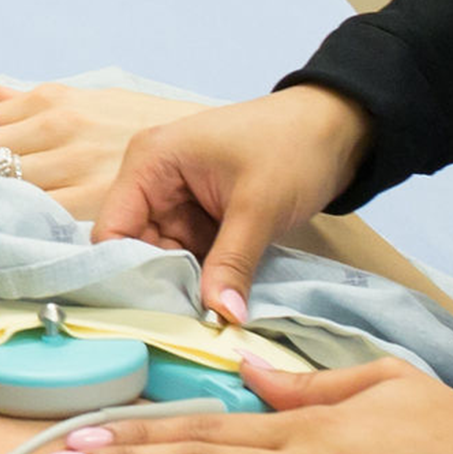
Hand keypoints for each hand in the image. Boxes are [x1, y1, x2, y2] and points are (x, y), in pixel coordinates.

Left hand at [0, 83, 206, 218]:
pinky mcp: (96, 209)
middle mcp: (67, 135)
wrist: (206, 149)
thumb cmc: (149, 125)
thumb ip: (38, 101)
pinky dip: (23, 228)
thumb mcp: (95, 99)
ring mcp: (80, 173)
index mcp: (61, 105)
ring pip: (16, 191)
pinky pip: (49, 222)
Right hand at [92, 84, 372, 322]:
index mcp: (150, 163)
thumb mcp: (260, 207)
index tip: (152, 316)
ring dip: (185, 289)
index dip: (126, 274)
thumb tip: (222, 317)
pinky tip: (217, 305)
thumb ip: (232, 263)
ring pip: (165, 261)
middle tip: (187, 325)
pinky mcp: (202, 218)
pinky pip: (191, 259)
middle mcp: (154, 182)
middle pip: (136, 251)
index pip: (113, 232)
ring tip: (206, 320)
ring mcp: (178, 202)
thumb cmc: (294, 147)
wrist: (339, 128)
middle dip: (160, 288)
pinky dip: (204, 280)